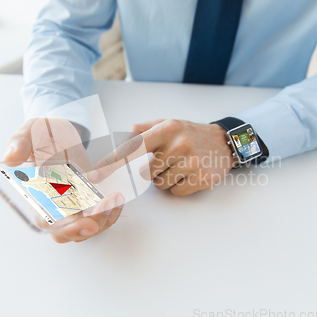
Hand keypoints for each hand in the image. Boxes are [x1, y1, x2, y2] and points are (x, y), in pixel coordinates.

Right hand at [3, 118, 124, 242]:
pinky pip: (98, 217)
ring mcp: (71, 205)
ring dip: (104, 219)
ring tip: (115, 198)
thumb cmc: (42, 132)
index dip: (65, 227)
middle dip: (89, 227)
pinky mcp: (86, 200)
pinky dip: (110, 212)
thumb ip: (20, 144)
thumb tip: (10, 159)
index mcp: (36, 193)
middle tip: (107, 207)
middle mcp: (53, 205)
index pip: (47, 221)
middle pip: (69, 232)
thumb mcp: (30, 131)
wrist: (60, 131)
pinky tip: (117, 198)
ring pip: (87, 228)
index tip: (86, 223)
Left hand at [89, 119, 234, 195]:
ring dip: (165, 179)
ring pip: (159, 184)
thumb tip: (121, 138)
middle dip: (151, 170)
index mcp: (167, 129)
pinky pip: (175, 191)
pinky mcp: (202, 178)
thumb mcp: (168, 124)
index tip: (94, 176)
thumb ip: (142, 129)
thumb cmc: (189, 134)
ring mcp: (192, 162)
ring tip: (180, 166)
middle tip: (168, 160)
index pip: (133, 147)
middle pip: (144, 173)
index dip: (111, 163)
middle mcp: (179, 144)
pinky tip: (189, 174)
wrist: (223, 143)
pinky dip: (178, 186)